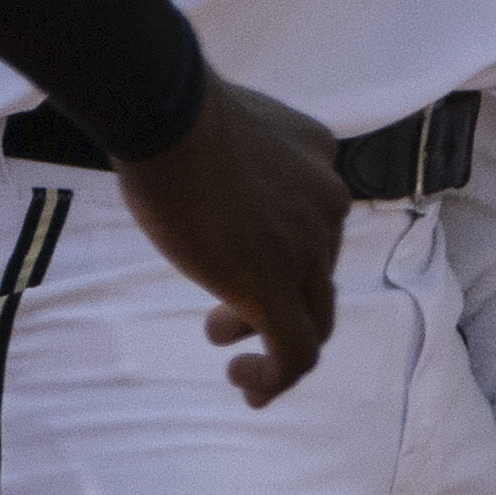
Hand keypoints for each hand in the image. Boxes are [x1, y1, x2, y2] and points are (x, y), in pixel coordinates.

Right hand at [112, 72, 352, 403]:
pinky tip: (247, 385)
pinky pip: (297, 352)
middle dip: (275, 294)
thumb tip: (203, 163)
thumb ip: (233, 152)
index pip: (314, 217)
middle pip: (316, 269)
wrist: (169, 113)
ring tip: (220, 337)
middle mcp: (327, 203)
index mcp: (317, 158)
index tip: (235, 258)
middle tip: (223, 314)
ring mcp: (307, 248)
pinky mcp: (275, 287)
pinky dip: (276, 376)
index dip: (281, 248)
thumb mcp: (222, 126)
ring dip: (270, 335)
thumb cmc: (176, 109)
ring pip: (313, 315)